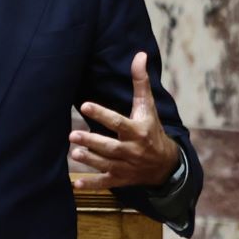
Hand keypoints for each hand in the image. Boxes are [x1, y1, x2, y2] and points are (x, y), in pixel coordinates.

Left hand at [69, 52, 179, 189]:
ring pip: (106, 164)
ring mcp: (126, 167)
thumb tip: (140, 55)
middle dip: (91, 141)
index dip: (101, 114)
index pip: (118, 122)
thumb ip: (141, 82)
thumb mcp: (148, 107)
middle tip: (72, 136)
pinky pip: (105, 183)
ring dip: (90, 160)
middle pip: (110, 146)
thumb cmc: (152, 129)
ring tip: (74, 153)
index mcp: (138, 131)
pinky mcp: (120, 179)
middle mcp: (132, 150)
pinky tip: (76, 183)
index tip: (85, 105)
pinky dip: (92, 184)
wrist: (165, 164)